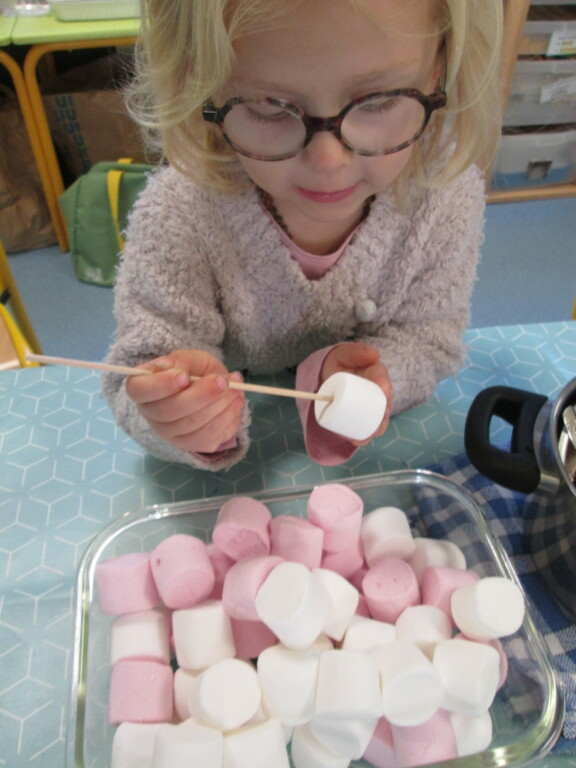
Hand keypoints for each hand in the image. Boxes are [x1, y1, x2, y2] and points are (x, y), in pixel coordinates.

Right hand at [125, 349, 245, 453]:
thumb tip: (167, 366)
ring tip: (235, 389)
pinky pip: (208, 438)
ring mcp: (170, 434)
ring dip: (219, 406)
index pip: (140, 390)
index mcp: (141, 388)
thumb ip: (180, 361)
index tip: (184, 377)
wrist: (209, 388)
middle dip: (201, 396)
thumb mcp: (188, 359)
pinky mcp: (191, 445)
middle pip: (169, 411)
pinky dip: (227, 419)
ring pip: (192, 425)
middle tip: (223, 381)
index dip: (161, 385)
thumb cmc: (193, 371)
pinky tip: (235, 402)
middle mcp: (151, 415)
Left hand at [320, 342, 392, 443]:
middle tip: (373, 424)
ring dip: (374, 430)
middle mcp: (378, 389)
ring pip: (379, 418)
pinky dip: (364, 435)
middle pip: (385, 404)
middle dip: (382, 416)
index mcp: (376, 372)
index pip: (383, 379)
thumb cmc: (341, 362)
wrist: (331, 372)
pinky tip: (357, 441)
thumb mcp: (345, 354)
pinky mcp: (364, 414)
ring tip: (364, 437)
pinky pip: (369, 426)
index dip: (384, 387)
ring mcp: (372, 403)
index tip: (383, 393)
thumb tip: (375, 354)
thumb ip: (356, 351)